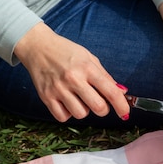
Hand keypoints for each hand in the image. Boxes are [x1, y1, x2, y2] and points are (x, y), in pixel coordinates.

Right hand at [13, 22, 129, 121]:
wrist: (37, 47)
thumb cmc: (66, 52)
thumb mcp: (89, 58)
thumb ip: (105, 76)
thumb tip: (121, 92)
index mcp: (87, 68)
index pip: (111, 92)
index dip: (121, 106)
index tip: (125, 113)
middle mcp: (73, 79)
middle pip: (98, 108)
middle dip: (103, 109)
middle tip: (98, 102)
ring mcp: (58, 89)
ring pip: (81, 114)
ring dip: (84, 110)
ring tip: (78, 98)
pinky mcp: (46, 97)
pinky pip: (63, 117)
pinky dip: (67, 113)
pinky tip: (66, 102)